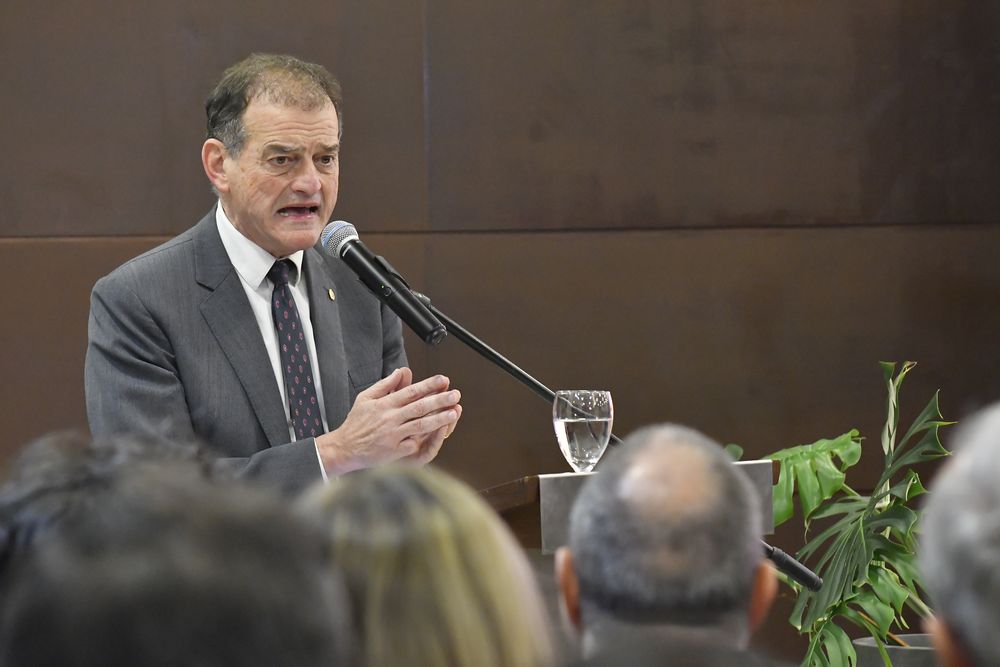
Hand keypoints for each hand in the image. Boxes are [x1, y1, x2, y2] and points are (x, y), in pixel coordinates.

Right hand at [317, 368, 460, 474]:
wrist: (344, 448)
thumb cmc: (356, 423)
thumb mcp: (366, 398)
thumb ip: (385, 384)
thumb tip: (403, 371)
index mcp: (384, 404)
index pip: (411, 391)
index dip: (428, 385)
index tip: (443, 380)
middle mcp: (390, 418)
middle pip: (419, 407)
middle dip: (439, 400)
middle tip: (455, 394)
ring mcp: (392, 435)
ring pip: (420, 425)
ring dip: (438, 419)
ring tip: (453, 413)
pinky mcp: (393, 451)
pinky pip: (413, 444)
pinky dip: (425, 440)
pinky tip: (439, 434)